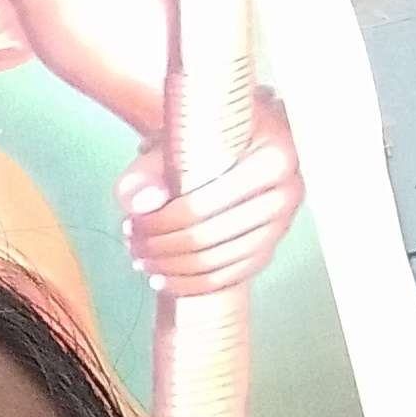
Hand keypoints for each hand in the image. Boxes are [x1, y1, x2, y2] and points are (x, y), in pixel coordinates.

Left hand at [115, 93, 302, 296]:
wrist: (236, 139)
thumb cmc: (205, 132)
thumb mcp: (175, 136)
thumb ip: (150, 167)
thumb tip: (142, 203)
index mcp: (270, 156)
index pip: (201, 205)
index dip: (158, 221)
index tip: (129, 223)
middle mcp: (286, 192)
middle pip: (207, 237)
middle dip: (160, 247)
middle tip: (131, 244)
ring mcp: (281, 225)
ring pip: (215, 262)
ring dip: (170, 268)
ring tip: (141, 260)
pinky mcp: (270, 248)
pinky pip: (228, 278)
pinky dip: (190, 284)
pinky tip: (162, 280)